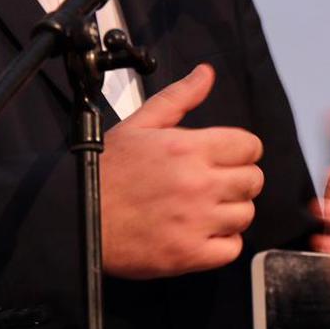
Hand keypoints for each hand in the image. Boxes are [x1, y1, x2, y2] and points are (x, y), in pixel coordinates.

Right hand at [100, 64, 264, 278]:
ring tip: (208, 206)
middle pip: (253, 180)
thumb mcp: (140, 124)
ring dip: (232, 209)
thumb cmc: (105, 172)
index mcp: (188, 148)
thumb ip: (179, 97)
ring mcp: (196, 221)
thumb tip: (206, 74)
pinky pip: (232, 248)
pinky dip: (224, 241)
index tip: (227, 157)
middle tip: (216, 181)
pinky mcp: (189, 254)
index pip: (249, 146)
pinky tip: (204, 231)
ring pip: (245, 214)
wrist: (76, 217)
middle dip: (239, 178)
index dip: (241, 149)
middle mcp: (198, 184)